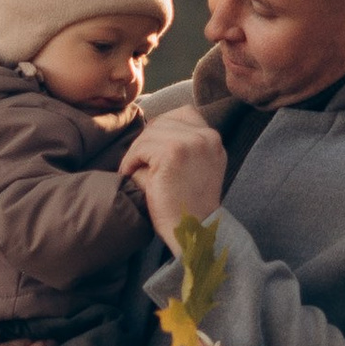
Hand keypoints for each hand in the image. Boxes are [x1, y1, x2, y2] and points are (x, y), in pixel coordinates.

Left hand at [121, 107, 227, 247]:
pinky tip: (131, 175)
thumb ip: (182, 143)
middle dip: (146, 142)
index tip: (151, 150)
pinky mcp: (173, 152)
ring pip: (150, 134)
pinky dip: (131, 161)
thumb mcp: (196, 166)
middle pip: (163, 122)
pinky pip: (141, 148)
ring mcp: (191, 142)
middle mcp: (207, 136)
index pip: (183, 114)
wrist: (193, 231)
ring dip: (136, 152)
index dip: (163, 129)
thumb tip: (147, 122)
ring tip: (133, 171)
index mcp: (213, 139)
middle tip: (136, 164)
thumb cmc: (187, 204)